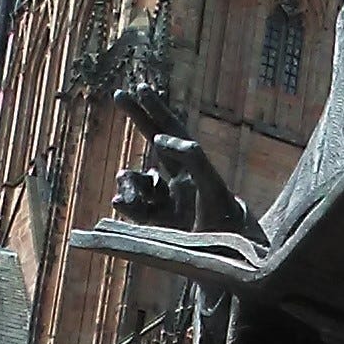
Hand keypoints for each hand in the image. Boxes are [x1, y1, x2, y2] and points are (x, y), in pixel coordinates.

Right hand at [109, 88, 251, 235]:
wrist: (224, 256)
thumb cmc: (223, 218)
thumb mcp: (211, 184)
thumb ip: (191, 156)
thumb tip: (159, 138)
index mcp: (191, 164)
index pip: (171, 129)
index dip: (155, 108)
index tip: (140, 87)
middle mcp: (176, 177)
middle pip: (152, 138)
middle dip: (137, 117)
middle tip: (119, 94)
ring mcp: (164, 198)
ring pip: (134, 179)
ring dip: (129, 183)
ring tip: (134, 196)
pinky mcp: (155, 221)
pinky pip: (131, 205)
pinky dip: (125, 203)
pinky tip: (123, 204)